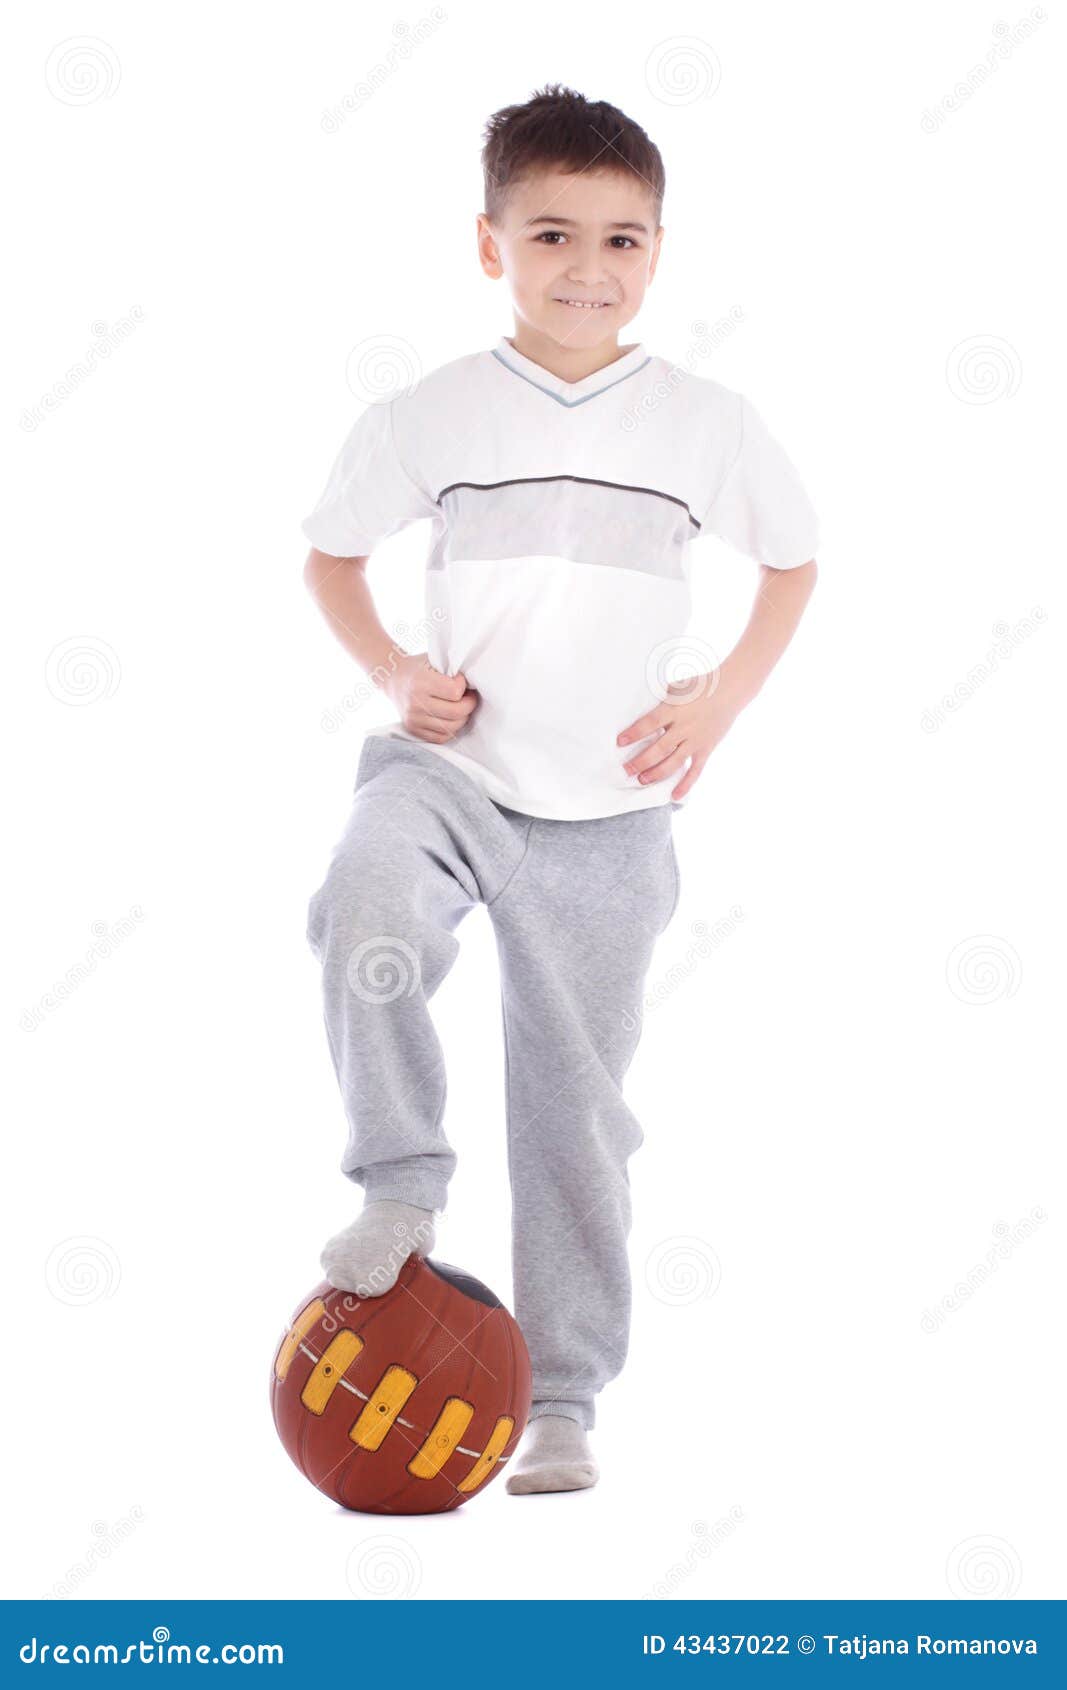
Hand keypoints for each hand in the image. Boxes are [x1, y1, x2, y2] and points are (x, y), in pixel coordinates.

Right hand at [382, 653, 478, 743]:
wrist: (392, 678)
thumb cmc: (418, 667)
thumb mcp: (433, 659)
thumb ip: (451, 670)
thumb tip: (474, 682)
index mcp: (420, 682)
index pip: (455, 691)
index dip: (463, 685)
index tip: (459, 680)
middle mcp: (415, 702)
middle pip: (456, 712)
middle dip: (469, 704)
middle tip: (468, 696)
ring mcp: (413, 719)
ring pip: (451, 727)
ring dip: (462, 718)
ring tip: (460, 707)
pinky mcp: (413, 730)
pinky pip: (441, 738)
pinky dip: (451, 729)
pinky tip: (450, 718)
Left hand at [616, 663, 750, 799]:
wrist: (730, 690)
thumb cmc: (701, 685)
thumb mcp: (678, 686)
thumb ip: (662, 698)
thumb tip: (643, 705)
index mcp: (674, 709)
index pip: (650, 723)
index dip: (634, 733)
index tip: (620, 742)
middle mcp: (684, 727)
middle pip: (659, 748)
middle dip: (641, 761)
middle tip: (626, 770)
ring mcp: (696, 740)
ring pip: (674, 762)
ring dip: (656, 773)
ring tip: (641, 780)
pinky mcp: (706, 749)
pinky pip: (695, 771)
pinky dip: (686, 784)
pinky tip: (674, 796)